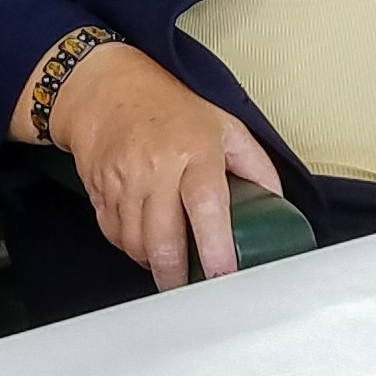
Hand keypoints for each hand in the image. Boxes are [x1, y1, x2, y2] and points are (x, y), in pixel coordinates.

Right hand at [47, 45, 282, 289]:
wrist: (106, 86)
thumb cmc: (168, 105)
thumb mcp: (222, 124)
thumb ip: (254, 163)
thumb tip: (277, 202)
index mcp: (194, 150)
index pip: (207, 207)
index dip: (216, 247)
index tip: (224, 275)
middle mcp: (156, 166)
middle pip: (164, 240)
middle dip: (178, 276)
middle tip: (191, 288)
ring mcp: (122, 179)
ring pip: (136, 244)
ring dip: (154, 263)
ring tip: (169, 261)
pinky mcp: (98, 189)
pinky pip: (114, 235)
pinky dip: (130, 246)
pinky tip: (144, 239)